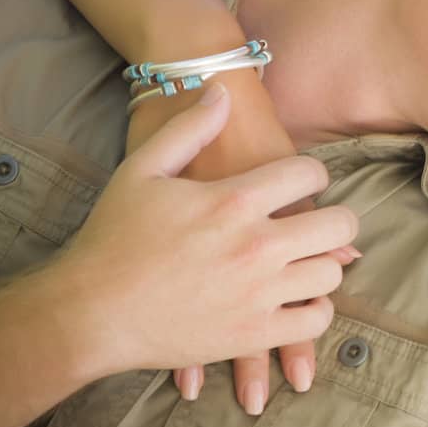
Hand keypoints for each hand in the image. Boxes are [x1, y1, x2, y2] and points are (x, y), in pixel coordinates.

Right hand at [60, 82, 356, 380]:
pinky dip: (315, 310)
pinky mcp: (252, 334)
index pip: (311, 174)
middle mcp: (256, 247)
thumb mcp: (141, 169)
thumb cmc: (112, 238)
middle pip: (338, 224)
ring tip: (305, 259)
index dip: (313, 174)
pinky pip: (314, 321)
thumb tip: (221, 92)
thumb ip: (188, 127)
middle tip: (322, 222)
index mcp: (234, 201)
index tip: (304, 182)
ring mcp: (258, 294)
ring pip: (331, 274)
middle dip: (336, 218)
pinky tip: (299, 298)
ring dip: (323, 263)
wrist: (88, 311)